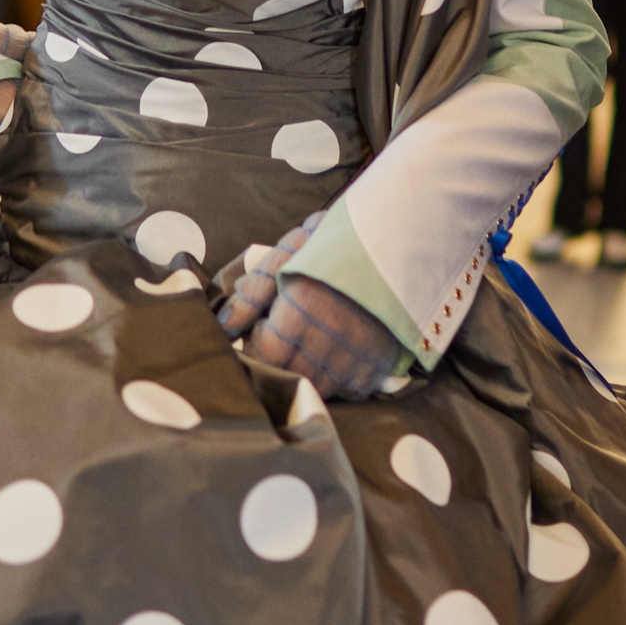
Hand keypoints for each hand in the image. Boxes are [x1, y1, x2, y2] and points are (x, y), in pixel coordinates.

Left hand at [218, 222, 402, 399]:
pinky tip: (332, 361)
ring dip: (305, 376)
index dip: (253, 352)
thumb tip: (223, 325)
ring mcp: (358, 353)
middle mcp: (329, 338)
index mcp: (301, 308)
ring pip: (319, 387)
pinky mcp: (380, 362)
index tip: (253, 341)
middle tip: (276, 347)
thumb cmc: (337, 239)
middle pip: (290, 375)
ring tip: (304, 354)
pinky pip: (350, 390)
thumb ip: (254, 291)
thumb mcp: (290, 252)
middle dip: (276, 366)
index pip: (264, 355)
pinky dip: (336, 382)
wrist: (401, 234)